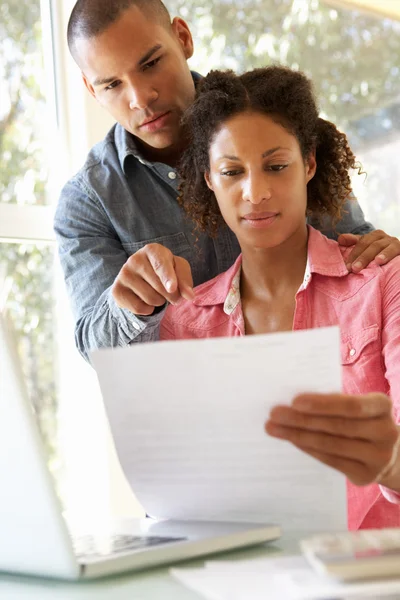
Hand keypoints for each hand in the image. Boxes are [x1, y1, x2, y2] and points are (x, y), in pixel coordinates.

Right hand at [112, 243, 193, 315]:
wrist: (138, 278)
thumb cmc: (164, 271)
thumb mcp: (178, 269)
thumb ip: (185, 281)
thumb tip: (190, 296)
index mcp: (152, 250)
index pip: (160, 264)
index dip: (167, 277)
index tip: (172, 288)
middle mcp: (135, 259)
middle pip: (160, 287)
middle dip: (171, 296)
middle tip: (172, 294)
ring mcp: (123, 274)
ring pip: (151, 299)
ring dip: (159, 302)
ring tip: (156, 293)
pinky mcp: (116, 290)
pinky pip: (139, 308)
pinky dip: (147, 309)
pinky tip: (144, 299)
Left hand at [265, 392, 399, 487]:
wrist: (387, 451)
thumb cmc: (361, 420)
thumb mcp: (357, 406)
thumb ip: (334, 402)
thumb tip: (293, 404)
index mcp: (382, 407)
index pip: (351, 406)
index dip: (322, 404)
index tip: (294, 401)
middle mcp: (386, 432)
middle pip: (336, 426)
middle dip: (301, 419)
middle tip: (275, 414)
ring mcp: (378, 458)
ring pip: (330, 445)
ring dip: (298, 436)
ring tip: (274, 428)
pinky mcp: (365, 476)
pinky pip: (330, 460)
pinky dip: (308, 449)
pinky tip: (292, 440)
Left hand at [338, 229, 399, 272]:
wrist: (397, 261)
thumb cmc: (378, 256)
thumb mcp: (366, 249)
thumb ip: (354, 243)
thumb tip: (340, 239)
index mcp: (374, 236)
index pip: (362, 242)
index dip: (353, 253)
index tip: (346, 265)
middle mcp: (384, 238)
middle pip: (370, 244)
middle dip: (361, 257)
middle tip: (353, 268)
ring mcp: (393, 243)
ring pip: (380, 246)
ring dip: (372, 255)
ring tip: (365, 263)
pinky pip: (394, 250)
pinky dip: (387, 254)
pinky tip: (380, 260)